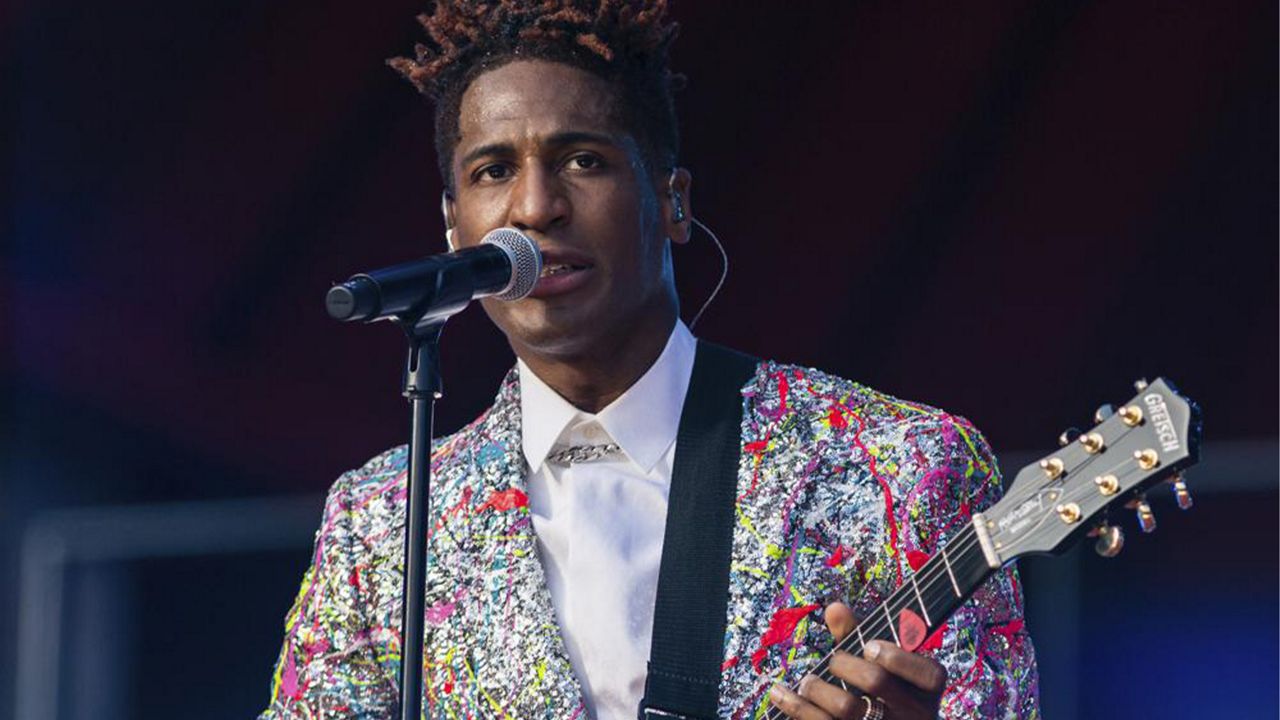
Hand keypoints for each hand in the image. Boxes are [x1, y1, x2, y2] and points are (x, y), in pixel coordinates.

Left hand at [768, 602, 946, 718]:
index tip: (869, 646)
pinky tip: (780, 693)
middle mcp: (915, 717)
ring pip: (846, 708)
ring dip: (816, 688)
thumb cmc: (880, 694)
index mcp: (928, 692)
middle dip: (844, 663)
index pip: (928, 672)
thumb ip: (859, 636)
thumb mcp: (879, 666)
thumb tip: (835, 607)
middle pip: (876, 680)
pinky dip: (796, 706)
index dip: (895, 655)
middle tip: (832, 662)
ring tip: (808, 682)